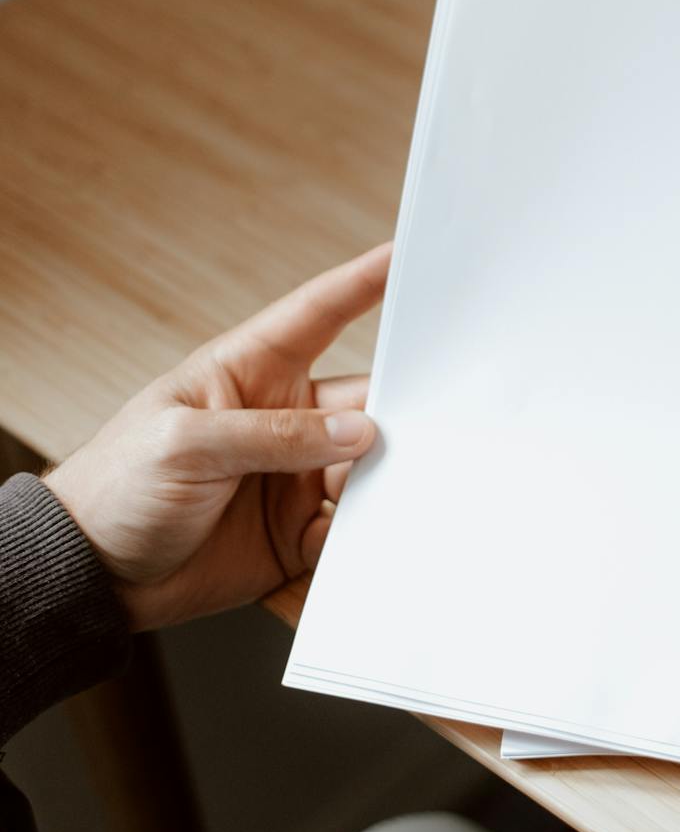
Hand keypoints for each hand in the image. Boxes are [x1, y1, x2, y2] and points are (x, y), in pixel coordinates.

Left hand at [44, 244, 391, 630]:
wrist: (91, 576)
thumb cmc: (114, 489)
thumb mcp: (185, 444)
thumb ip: (274, 434)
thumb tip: (356, 430)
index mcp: (248, 374)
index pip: (317, 316)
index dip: (364, 282)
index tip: (409, 256)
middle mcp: (281, 420)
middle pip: (364, 398)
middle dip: (402, 402)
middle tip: (436, 412)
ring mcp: (294, 475)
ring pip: (368, 465)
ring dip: (386, 476)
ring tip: (397, 487)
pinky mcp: (298, 530)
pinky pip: (352, 526)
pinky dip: (366, 532)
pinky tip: (362, 536)